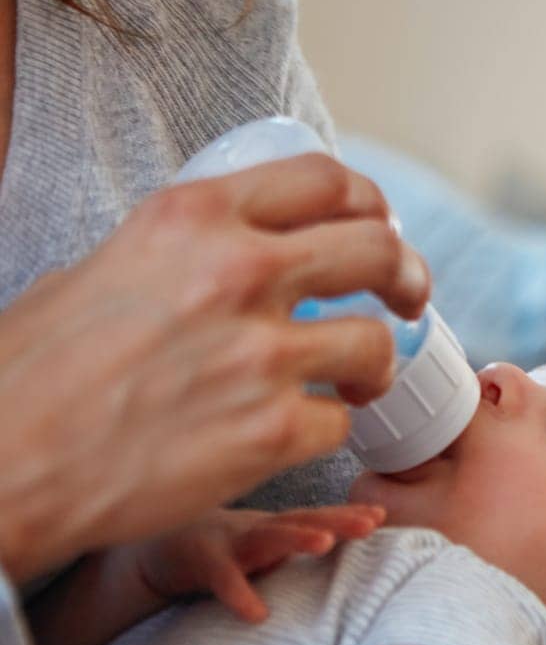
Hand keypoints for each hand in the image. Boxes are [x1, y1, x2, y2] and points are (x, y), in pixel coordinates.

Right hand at [0, 154, 430, 581]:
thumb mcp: (103, 266)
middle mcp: (236, 271)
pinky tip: (298, 431)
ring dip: (378, 364)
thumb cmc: (35, 373)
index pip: (327, 181)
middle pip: (377, 250)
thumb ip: (185, 251)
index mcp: (193, 218)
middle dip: (406, 276)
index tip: (380, 229)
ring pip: (377, 342)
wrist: (1, 464)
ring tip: (357, 380)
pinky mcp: (272, 431)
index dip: (371, 205)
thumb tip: (244, 247)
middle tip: (407, 299)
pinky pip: (342, 421)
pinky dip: (328, 429)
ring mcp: (260, 353)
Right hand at [108, 505, 385, 623]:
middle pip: (304, 520)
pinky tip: (256, 614)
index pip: (321, 517)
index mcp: (279, 526)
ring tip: (324, 544)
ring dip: (296, 538)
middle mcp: (259, 528)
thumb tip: (352, 570)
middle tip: (371, 523)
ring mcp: (231, 541)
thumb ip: (301, 549)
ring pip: (267, 537)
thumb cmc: (225, 549)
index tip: (382, 516)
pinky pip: (224, 580)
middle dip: (338, 520)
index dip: (350, 515)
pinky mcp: (201, 561)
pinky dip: (240, 594)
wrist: (159, 546)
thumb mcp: (268, 546)